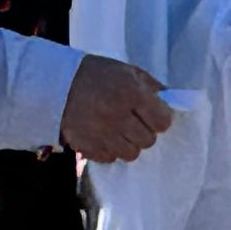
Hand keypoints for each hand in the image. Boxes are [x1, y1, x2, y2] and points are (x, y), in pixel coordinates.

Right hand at [60, 55, 175, 164]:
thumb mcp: (128, 71)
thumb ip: (153, 87)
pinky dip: (109, 150)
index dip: (159, 119)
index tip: (151, 115)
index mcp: (131, 93)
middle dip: (144, 132)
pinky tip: (103, 136)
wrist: (55, 83)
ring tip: (118, 131)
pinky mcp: (87, 146)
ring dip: (128, 143)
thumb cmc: (97, 74)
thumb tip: (174, 102)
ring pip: (131, 154)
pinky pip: (110, 158)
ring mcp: (101, 134)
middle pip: (148, 141)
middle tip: (132, 122)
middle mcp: (118, 116)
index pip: (162, 122)